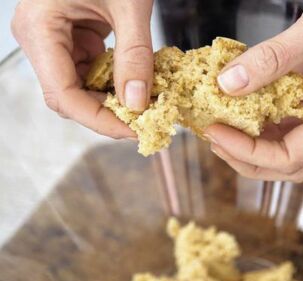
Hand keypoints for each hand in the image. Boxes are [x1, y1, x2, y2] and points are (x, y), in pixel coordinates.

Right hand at [11, 0, 153, 138]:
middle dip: (108, 114)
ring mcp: (55, 40)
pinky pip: (91, 73)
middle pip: (71, 99)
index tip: (135, 130)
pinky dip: (115, 83)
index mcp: (40, 29)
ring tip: (147, 103)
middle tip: (145, 122)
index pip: (63, 96)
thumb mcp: (129, 4)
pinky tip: (137, 83)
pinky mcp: (73, 39)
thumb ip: (135, 55)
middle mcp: (41, 39)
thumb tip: (139, 104)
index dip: (99, 121)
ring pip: (81, 90)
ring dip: (114, 101)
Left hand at [205, 0, 302, 181]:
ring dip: (252, 146)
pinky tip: (239, 108)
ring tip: (220, 128)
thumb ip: (272, 58)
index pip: (292, 156)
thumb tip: (227, 84)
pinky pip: (285, 123)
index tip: (218, 134)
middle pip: (289, 164)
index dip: (250, 152)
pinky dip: (259, 123)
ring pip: (286, 148)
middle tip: (216, 139)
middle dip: (248, 160)